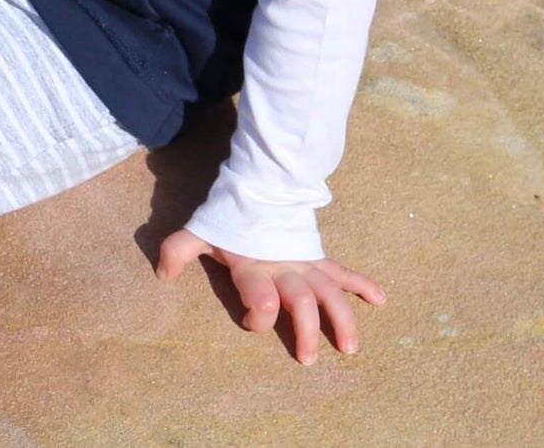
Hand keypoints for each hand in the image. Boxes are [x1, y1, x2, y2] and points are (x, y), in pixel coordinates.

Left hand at [156, 228, 385, 363]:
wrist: (258, 184)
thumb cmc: (229, 217)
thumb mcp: (201, 230)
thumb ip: (179, 250)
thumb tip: (162, 275)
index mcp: (254, 266)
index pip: (260, 296)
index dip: (257, 314)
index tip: (250, 321)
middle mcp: (283, 268)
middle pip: (300, 302)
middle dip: (305, 330)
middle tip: (307, 358)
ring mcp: (305, 263)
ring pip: (329, 293)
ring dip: (341, 319)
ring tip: (349, 347)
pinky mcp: (318, 258)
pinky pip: (343, 272)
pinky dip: (363, 284)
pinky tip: (380, 299)